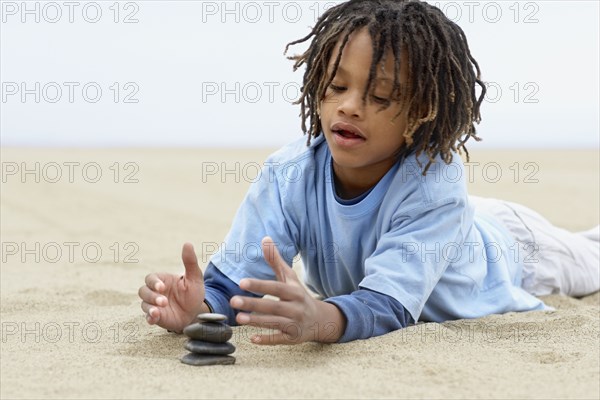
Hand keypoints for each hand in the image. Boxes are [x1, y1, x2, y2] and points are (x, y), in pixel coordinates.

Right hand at [138, 243, 208, 332]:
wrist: (197, 311)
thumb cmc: (193, 292)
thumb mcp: (194, 277)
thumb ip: (190, 262)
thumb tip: (188, 244)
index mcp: (162, 280)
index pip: (150, 278)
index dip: (154, 282)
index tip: (162, 287)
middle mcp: (155, 292)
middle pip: (143, 291)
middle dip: (152, 295)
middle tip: (164, 301)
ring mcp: (154, 305)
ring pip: (144, 304)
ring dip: (150, 307)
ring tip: (159, 309)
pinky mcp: (157, 317)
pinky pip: (148, 317)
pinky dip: (150, 317)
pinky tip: (155, 317)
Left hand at [230, 237, 345, 344]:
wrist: (320, 319)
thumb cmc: (298, 295)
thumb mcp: (289, 278)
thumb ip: (275, 260)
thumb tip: (265, 238)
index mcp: (294, 292)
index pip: (275, 287)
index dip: (259, 285)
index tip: (242, 282)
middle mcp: (296, 308)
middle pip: (273, 306)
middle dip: (253, 304)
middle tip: (233, 301)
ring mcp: (295, 324)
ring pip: (274, 323)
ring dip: (256, 321)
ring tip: (238, 318)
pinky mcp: (293, 338)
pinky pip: (279, 339)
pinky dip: (267, 339)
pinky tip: (252, 339)